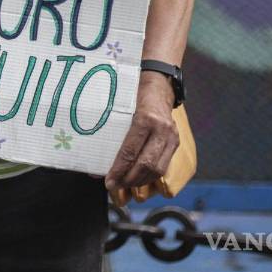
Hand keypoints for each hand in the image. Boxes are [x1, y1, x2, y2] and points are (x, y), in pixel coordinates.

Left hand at [104, 71, 178, 190]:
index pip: (131, 151)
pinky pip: (164, 165)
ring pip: (158, 169)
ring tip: (124, 184)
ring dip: (140, 181)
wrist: (159, 85)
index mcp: (145, 119)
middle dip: (129, 179)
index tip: (108, 181)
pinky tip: (139, 179)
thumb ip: (111, 133)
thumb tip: (95, 162)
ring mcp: (172, 136)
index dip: (119, 169)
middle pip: (146, 164)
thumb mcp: (121, 108)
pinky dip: (150, 176)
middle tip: (114, 186)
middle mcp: (162, 129)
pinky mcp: (176, 141)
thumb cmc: (135, 95)